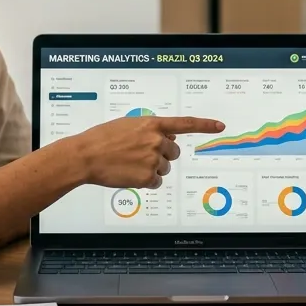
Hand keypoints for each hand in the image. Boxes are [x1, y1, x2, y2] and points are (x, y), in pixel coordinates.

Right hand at [64, 116, 224, 189]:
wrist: (86, 156)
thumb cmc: (102, 139)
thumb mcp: (128, 125)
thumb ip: (149, 129)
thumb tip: (166, 137)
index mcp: (152, 124)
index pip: (184, 124)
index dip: (204, 125)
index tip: (220, 125)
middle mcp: (157, 141)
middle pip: (173, 152)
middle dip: (161, 154)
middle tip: (140, 155)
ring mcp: (153, 160)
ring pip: (164, 168)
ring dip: (152, 168)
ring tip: (130, 164)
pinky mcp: (148, 177)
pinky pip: (156, 182)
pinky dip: (146, 181)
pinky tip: (130, 174)